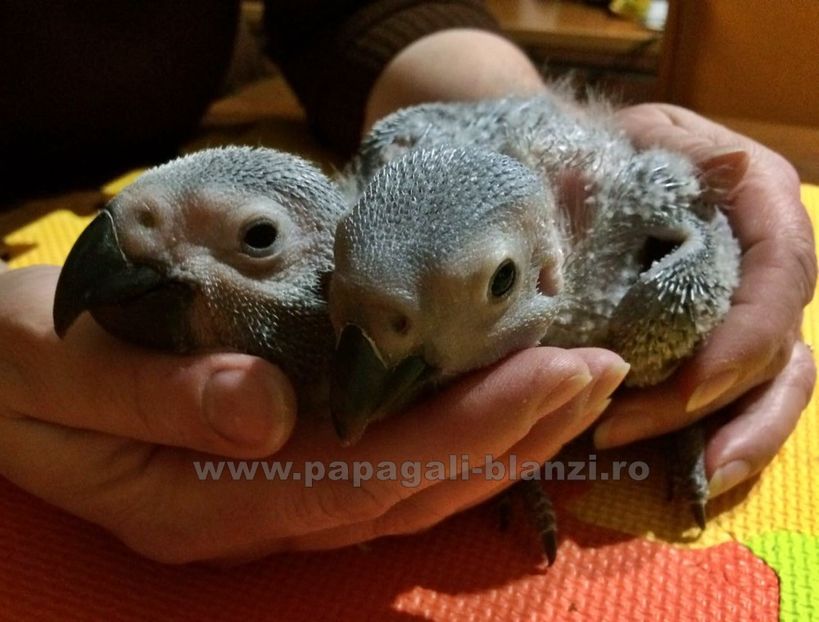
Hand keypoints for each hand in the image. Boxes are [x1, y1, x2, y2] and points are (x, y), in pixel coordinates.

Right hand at [0, 266, 626, 562]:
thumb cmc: (10, 359)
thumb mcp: (50, 364)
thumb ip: (150, 393)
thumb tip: (265, 406)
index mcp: (199, 499)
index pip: (364, 475)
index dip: (466, 429)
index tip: (554, 372)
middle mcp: (250, 513)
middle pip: (409, 489)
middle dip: (513, 432)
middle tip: (598, 373)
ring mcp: (268, 494)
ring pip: (410, 486)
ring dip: (501, 436)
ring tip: (577, 385)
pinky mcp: (277, 462)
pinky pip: (386, 463)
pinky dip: (454, 431)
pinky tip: (505, 399)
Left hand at [595, 104, 816, 498]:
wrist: (586, 159)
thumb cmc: (611, 146)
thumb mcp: (637, 135)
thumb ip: (670, 153)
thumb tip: (729, 167)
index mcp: (757, 199)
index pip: (778, 273)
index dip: (744, 337)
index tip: (690, 386)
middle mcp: (770, 257)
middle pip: (779, 343)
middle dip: (726, 402)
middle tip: (650, 438)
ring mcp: (751, 302)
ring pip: (779, 379)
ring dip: (740, 432)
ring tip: (698, 476)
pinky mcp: (723, 335)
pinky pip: (744, 391)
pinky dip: (723, 430)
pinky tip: (695, 467)